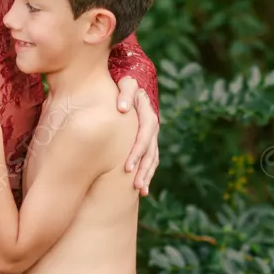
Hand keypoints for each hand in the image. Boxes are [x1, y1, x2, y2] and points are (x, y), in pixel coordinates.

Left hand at [115, 76, 158, 195]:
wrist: (131, 83)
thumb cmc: (124, 83)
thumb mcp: (126, 83)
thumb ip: (125, 93)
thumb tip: (121, 108)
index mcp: (148, 115)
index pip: (144, 136)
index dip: (137, 152)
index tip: (128, 167)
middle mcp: (152, 127)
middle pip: (151, 151)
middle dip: (144, 169)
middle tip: (135, 184)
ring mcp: (151, 136)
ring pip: (153, 158)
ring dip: (148, 174)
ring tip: (141, 190)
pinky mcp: (148, 141)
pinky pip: (151, 160)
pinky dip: (148, 173)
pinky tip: (144, 189)